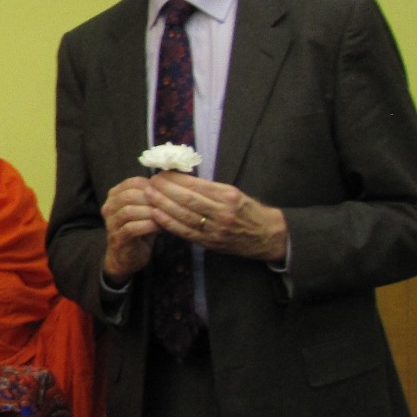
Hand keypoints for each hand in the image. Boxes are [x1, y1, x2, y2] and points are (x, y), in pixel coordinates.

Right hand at [99, 177, 157, 280]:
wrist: (126, 256)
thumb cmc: (138, 229)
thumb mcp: (144, 209)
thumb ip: (151, 196)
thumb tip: (169, 183)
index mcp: (114, 196)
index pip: (131, 182)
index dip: (151, 186)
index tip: (166, 193)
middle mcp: (109, 207)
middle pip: (128, 195)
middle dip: (150, 199)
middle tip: (167, 204)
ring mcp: (111, 223)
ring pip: (128, 211)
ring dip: (149, 212)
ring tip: (163, 216)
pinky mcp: (117, 238)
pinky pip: (131, 228)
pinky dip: (147, 226)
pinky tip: (158, 227)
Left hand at [147, 174, 288, 262]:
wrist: (267, 235)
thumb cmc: (248, 211)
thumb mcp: (234, 193)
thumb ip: (209, 188)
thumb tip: (181, 179)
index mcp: (228, 195)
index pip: (196, 185)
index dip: (176, 179)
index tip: (162, 173)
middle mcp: (223, 212)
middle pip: (188, 199)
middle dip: (166, 190)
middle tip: (150, 182)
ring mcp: (216, 229)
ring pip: (184, 215)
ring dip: (163, 205)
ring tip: (148, 195)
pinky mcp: (211, 242)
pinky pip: (186, 232)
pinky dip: (169, 223)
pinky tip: (156, 214)